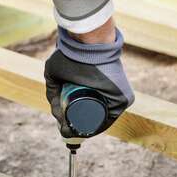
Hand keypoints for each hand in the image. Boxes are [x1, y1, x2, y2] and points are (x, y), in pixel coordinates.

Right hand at [44, 19, 134, 138]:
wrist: (88, 44)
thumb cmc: (71, 53)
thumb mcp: (55, 73)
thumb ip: (52, 90)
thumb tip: (56, 113)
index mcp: (96, 89)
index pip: (86, 111)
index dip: (72, 121)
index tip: (63, 125)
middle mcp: (108, 94)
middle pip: (91, 118)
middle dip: (76, 128)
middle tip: (65, 129)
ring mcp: (118, 97)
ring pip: (99, 120)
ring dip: (84, 130)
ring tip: (70, 131)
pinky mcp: (124, 99)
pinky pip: (109, 119)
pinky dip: (96, 128)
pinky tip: (83, 132)